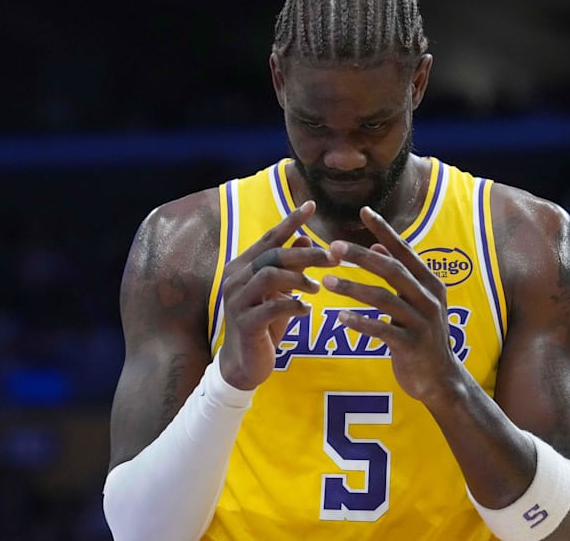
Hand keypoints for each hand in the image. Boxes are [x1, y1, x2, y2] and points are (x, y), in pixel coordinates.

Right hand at [219, 201, 337, 389]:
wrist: (244, 364)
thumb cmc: (264, 325)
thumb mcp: (279, 293)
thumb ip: (290, 266)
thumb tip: (306, 238)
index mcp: (243, 266)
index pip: (269, 238)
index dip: (290, 221)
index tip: (312, 205)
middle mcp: (235, 279)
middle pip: (273, 255)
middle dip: (306, 253)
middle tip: (334, 257)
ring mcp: (236, 301)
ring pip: (270, 276)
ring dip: (299, 279)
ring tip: (318, 287)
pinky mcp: (245, 323)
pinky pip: (272, 307)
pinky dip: (293, 305)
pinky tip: (306, 310)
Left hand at [323, 206, 464, 403]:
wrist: (441, 379)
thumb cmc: (422, 336)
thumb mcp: (415, 301)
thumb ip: (399, 275)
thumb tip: (377, 245)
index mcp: (430, 283)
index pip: (404, 251)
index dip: (385, 230)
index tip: (364, 212)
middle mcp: (429, 298)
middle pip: (392, 270)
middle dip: (361, 257)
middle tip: (333, 247)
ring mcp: (422, 322)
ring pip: (384, 298)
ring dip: (353, 288)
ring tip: (327, 282)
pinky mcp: (412, 345)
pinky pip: (382, 330)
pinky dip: (361, 322)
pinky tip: (340, 318)